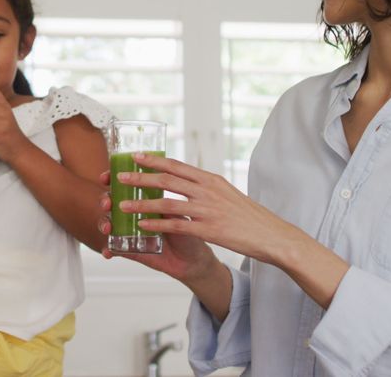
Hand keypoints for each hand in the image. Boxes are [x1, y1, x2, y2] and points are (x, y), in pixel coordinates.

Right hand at [97, 182, 217, 283]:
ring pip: (109, 223)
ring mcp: (130, 231)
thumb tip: (156, 195)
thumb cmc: (188, 229)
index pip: (124, 184)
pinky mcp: (130, 249)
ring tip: (108, 227)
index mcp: (145, 198)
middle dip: (105, 199)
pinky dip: (109, 249)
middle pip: (111, 201)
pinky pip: (114, 249)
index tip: (106, 177)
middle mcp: (134, 212)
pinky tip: (108, 252)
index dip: (111, 178)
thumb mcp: (178, 213)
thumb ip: (166, 204)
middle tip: (108, 203)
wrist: (193, 257)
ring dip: (103, 223)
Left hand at [114, 152, 301, 265]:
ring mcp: (207, 210)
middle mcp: (207, 190)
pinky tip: (142, 226)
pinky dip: (157, 225)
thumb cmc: (249, 216)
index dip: (154, 160)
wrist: (271, 235)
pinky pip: (176, 225)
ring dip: (142, 203)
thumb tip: (188, 181)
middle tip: (119, 177)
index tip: (135, 156)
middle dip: (140, 178)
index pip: (177, 166)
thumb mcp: (227, 193)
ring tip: (122, 205)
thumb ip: (207, 187)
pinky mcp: (208, 229)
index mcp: (211, 179)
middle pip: (167, 179)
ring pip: (166, 202)